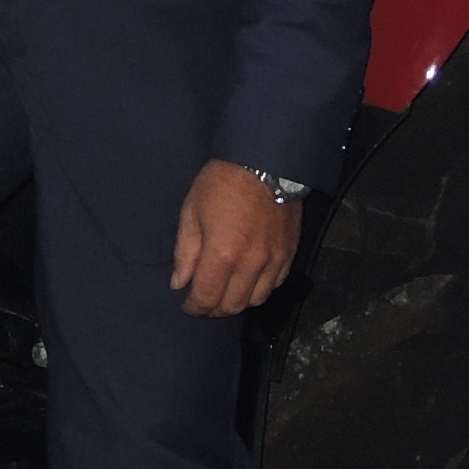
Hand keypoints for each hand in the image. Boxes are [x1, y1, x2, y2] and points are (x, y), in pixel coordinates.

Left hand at [170, 161, 301, 317]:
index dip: (194, 307)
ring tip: (225, 290)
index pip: (207, 298)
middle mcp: (251, 264)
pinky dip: (260, 289)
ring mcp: (274, 260)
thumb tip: (179, 283)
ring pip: (256, 300)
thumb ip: (185, 252)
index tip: (187, 305)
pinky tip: (249, 279)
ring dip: (238, 301)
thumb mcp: (191, 211)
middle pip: (232, 306)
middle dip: (214, 308)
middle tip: (203, 299)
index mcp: (223, 254)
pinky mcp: (290, 253)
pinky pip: (276, 284)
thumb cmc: (222, 182)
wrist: (264, 161)